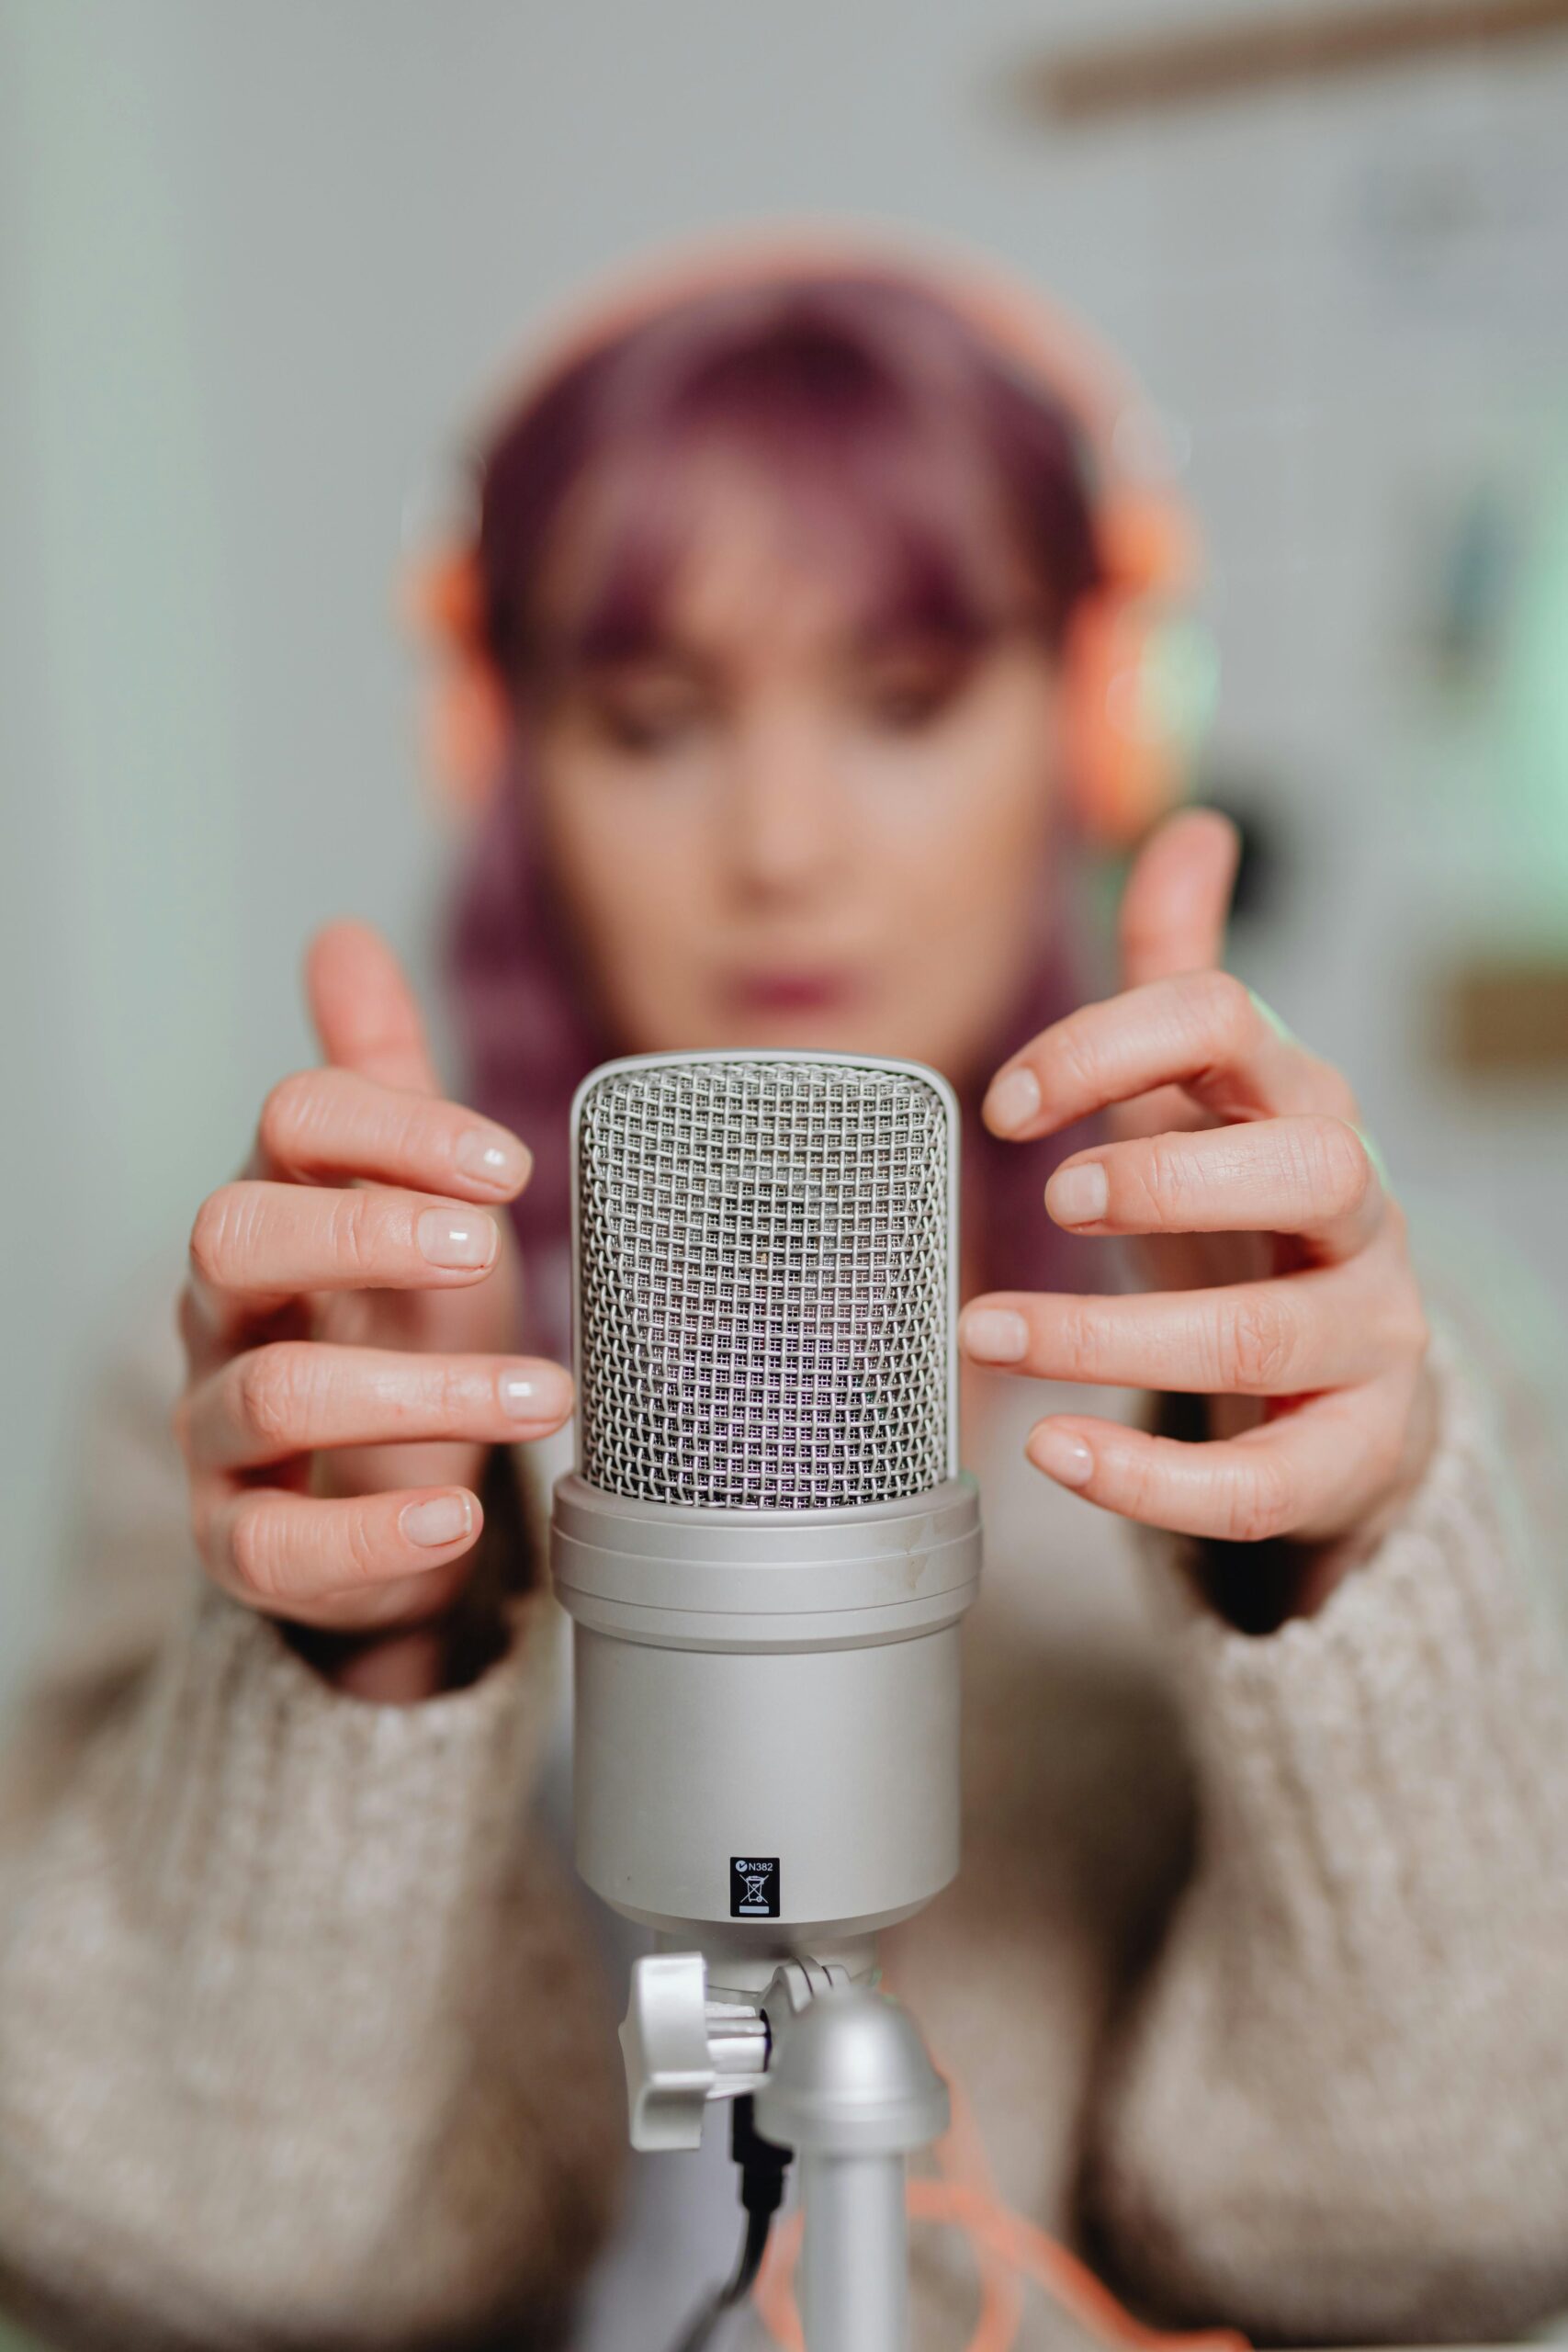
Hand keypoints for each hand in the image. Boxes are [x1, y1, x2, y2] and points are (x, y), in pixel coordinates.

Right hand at [175, 922, 570, 1691]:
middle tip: (485, 1248)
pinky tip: (455, 1516)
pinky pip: (268, 1546)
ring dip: (416, 1392)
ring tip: (546, 1397)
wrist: (390, 1491)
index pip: (293, 1122)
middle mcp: (229, 1308)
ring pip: (270, 1393)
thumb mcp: (413, 1201)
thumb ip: (382, 1084)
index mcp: (283, 1202)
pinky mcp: (239, 1538)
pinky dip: (369, 1536)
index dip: (394, 1128)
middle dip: (362, 1231)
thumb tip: (340, 936)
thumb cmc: (401, 1324)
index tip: (511, 1164)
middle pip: (235, 1233)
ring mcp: (223, 1426)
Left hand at [959, 810, 1433, 1580]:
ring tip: (990, 1331)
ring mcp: (1369, 1335)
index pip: (1229, 1026)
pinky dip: (1156, 1479)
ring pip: (1273, 1334)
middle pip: (1311, 1168)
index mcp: (1295, 1103)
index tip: (1004, 1104)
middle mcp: (1354, 1212)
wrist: (1334, 1377)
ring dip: (1117, 1335)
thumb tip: (1189, 827)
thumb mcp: (1213, 1095)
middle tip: (1054, 1200)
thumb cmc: (1246, 1217)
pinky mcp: (1349, 1451)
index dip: (1112, 1044)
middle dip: (1171, 1176)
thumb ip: (1182, 975)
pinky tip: (1056, 1453)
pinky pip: (1268, 1478)